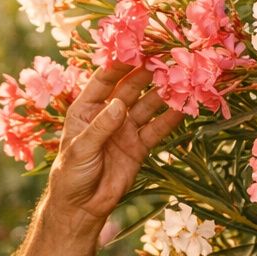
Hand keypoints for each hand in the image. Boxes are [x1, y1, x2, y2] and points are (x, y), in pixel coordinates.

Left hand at [50, 63, 183, 225]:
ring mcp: (125, 129)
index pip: (104, 79)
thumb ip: (100, 127)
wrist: (81, 207)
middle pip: (130, 87)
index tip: (137, 48)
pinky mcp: (139, 146)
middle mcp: (107, 114)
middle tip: (167, 56)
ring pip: (147, 105)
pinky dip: (171, 118)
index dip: (120, 63)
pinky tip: (186, 106)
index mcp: (86, 108)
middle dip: (147, 72)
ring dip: (163, 92)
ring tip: (182, 77)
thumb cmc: (70, 175)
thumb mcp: (80, 149)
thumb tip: (119, 104)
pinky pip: (157, 128)